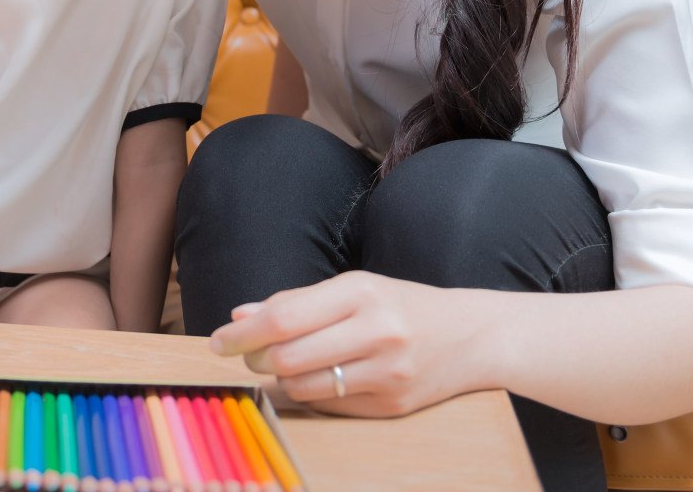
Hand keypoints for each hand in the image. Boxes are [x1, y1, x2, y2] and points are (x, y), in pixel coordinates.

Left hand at [209, 271, 489, 417]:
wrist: (472, 336)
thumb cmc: (401, 305)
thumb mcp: (354, 287)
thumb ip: (296, 301)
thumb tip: (240, 315)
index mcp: (361, 292)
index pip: (284, 317)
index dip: (243, 333)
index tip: (220, 340)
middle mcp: (377, 331)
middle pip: (289, 357)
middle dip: (256, 359)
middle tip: (247, 355)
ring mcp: (388, 372)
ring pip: (305, 386)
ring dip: (281, 379)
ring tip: (281, 365)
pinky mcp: (393, 405)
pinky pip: (330, 405)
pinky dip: (311, 393)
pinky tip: (314, 378)